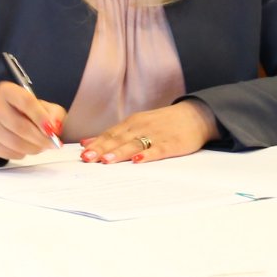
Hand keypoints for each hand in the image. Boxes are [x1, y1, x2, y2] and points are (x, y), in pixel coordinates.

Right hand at [0, 81, 66, 161]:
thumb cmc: (21, 111)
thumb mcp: (40, 106)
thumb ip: (53, 113)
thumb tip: (55, 126)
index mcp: (6, 90)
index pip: (26, 102)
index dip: (41, 117)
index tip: (52, 130)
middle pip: (20, 126)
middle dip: (40, 138)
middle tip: (50, 143)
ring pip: (14, 143)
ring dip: (32, 148)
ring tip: (38, 146)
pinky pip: (7, 153)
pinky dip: (20, 154)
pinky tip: (23, 148)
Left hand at [79, 99, 217, 164]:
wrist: (194, 116)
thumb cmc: (161, 123)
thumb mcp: (136, 124)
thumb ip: (113, 134)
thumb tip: (86, 143)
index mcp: (131, 123)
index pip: (110, 134)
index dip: (96, 144)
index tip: (82, 154)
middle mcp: (141, 127)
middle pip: (119, 139)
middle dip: (102, 149)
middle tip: (88, 158)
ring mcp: (156, 135)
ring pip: (135, 144)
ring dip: (120, 152)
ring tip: (107, 160)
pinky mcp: (172, 143)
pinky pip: (158, 150)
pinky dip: (148, 155)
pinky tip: (138, 160)